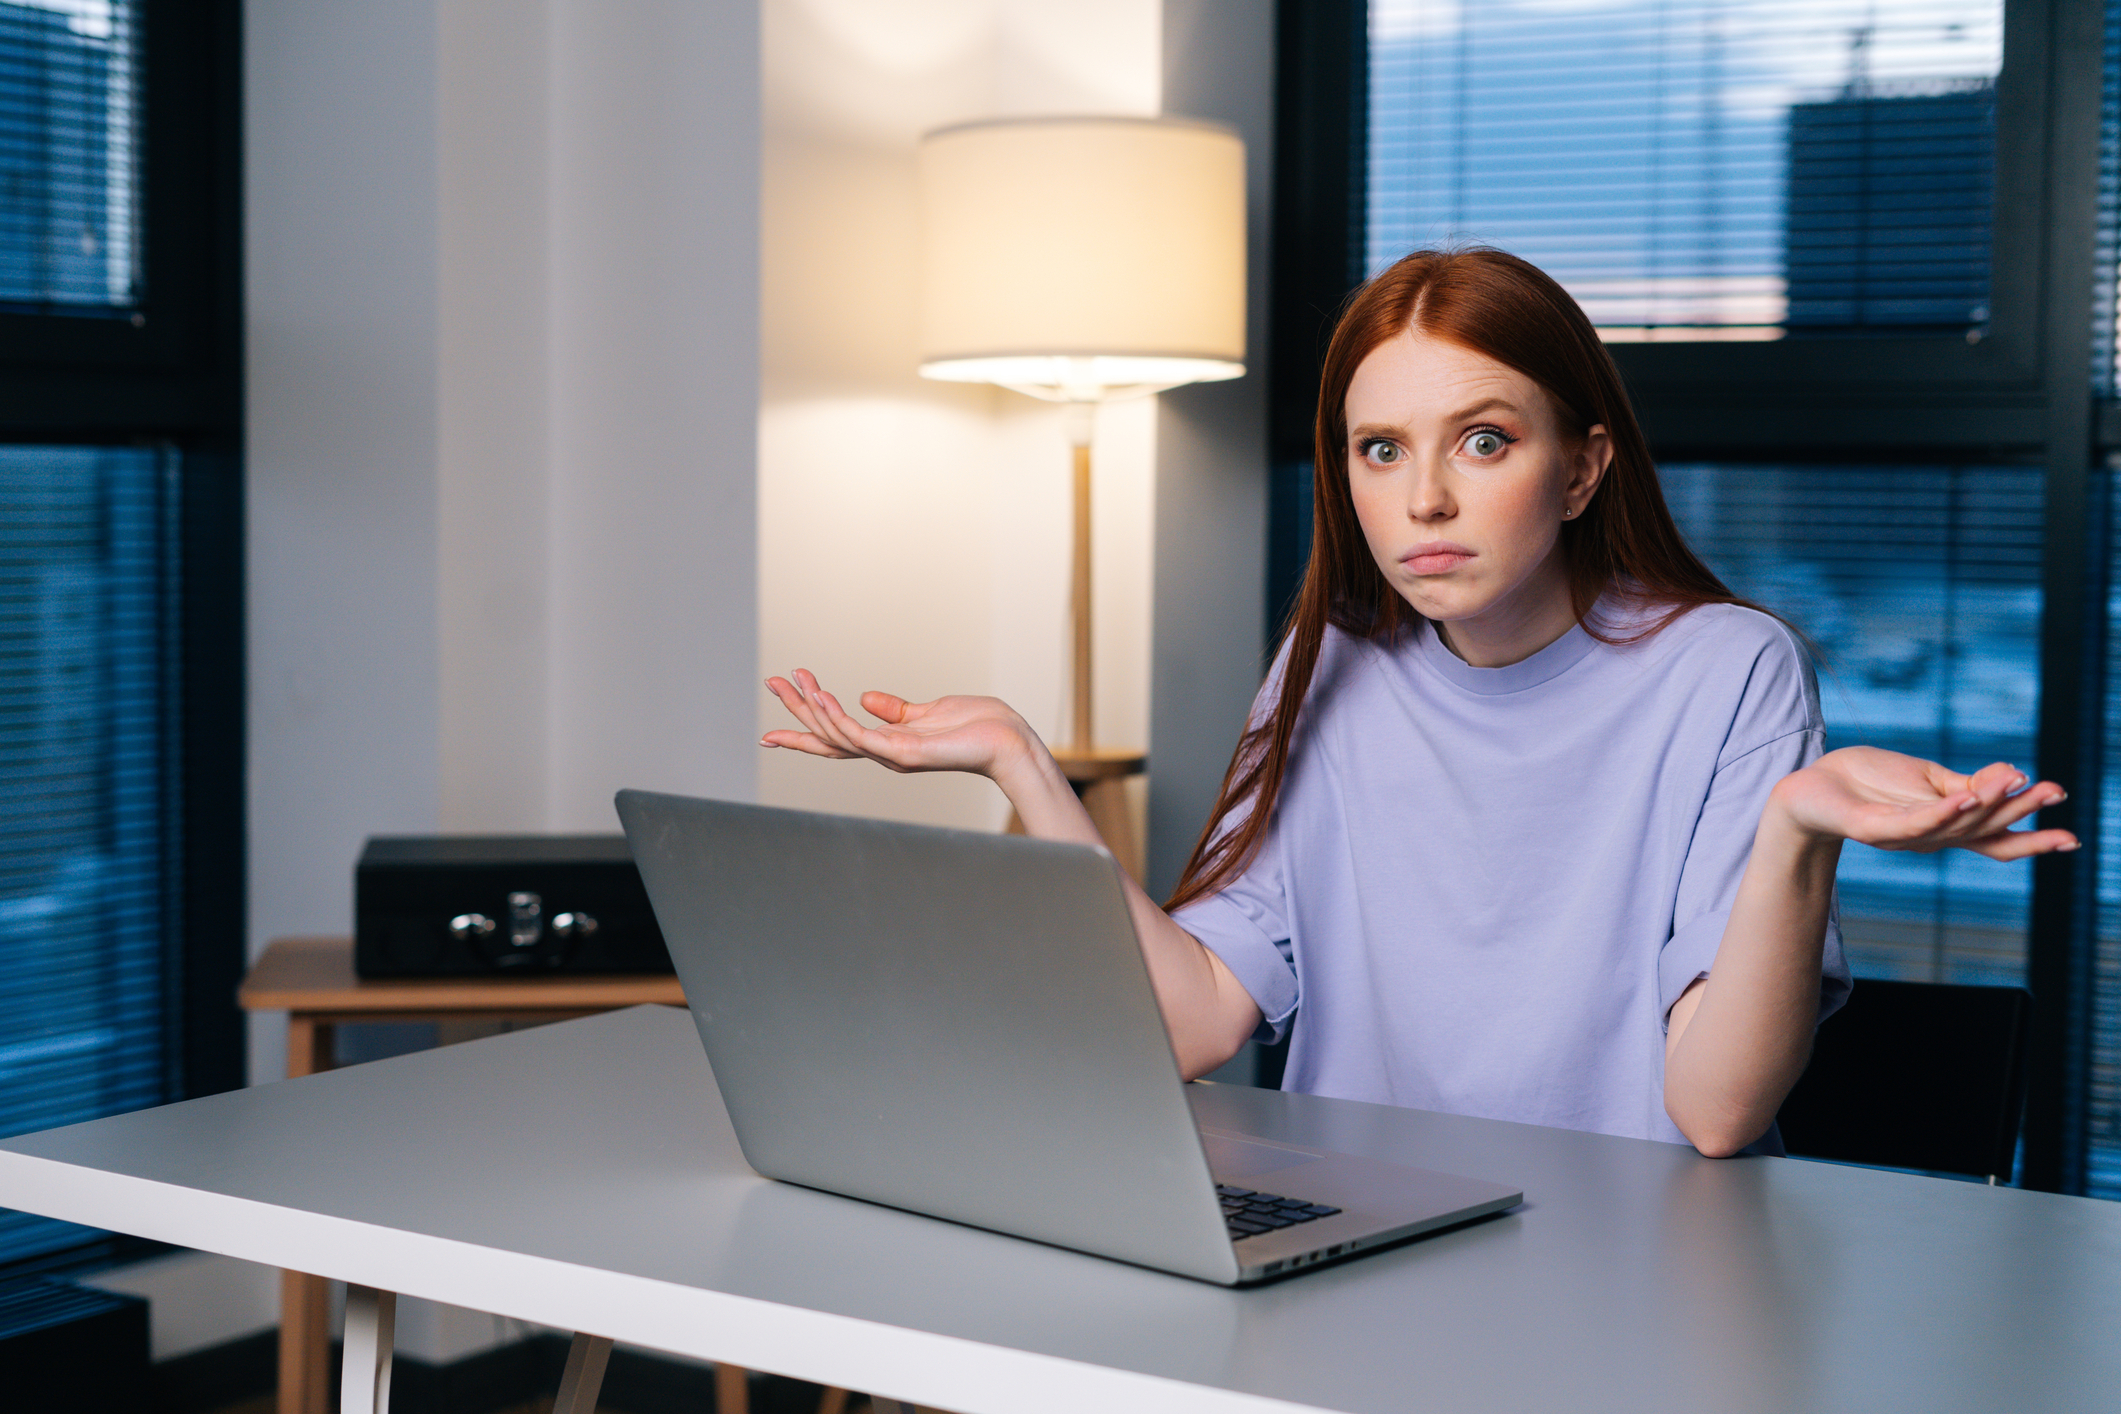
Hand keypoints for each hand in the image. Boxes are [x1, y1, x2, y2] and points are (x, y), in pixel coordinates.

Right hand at [761, 669, 1041, 779]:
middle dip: (797, 711)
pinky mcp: (903, 753)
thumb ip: (897, 710)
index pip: (837, 738)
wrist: (1009, 742)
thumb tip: (866, 698)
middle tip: (771, 681)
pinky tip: (820, 696)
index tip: (771, 727)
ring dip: (812, 706)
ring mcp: (891, 756)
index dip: (804, 730)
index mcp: (888, 744)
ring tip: (794, 679)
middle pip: (827, 736)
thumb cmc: (979, 728)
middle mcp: (884, 754)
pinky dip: (837, 717)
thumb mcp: (931, 711)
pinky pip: (859, 736)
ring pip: (837, 734)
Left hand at [1770, 746, 2075, 860]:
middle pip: (1984, 829)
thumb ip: (1966, 783)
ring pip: (1955, 824)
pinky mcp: (1874, 829)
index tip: (2072, 838)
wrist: (1811, 786)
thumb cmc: (1868, 782)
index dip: (2033, 838)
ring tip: (2018, 783)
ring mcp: (1903, 836)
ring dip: (1987, 804)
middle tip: (2055, 792)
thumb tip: (2014, 774)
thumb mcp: (1926, 778)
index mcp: (1947, 826)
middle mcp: (1930, 838)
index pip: (1997, 837)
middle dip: (2021, 812)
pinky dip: (1940, 812)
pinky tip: (1963, 798)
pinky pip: (1913, 822)